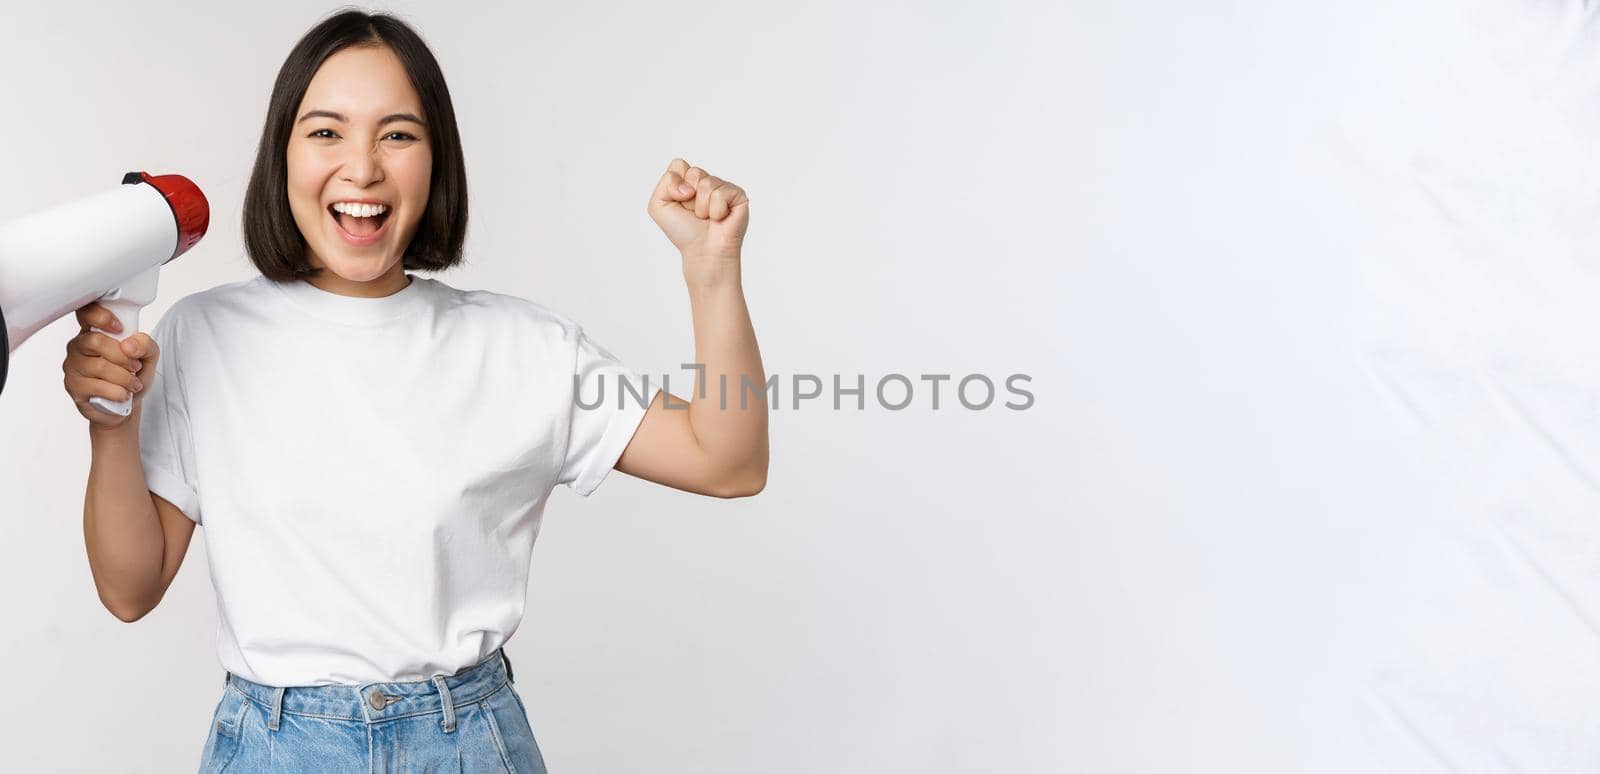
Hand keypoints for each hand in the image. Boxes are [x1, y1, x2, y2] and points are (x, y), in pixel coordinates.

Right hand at [63, 302, 158, 428]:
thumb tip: (129, 345)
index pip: (86, 313)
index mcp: (95, 331)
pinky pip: (97, 386)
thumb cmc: (133, 375)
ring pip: (98, 366)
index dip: (100, 316)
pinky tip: (123, 394)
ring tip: (134, 384)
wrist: (125, 404)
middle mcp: (79, 346)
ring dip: (124, 378)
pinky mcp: (73, 386)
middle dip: (122, 356)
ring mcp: (73, 366)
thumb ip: (145, 344)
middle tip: (136, 366)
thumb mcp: (148, 356)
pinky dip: (117, 392)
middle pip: (95, 341)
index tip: (119, 328)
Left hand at [647, 158, 749, 286]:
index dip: (675, 185)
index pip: (679, 165)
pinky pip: (721, 193)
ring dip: (702, 207)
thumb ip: (665, 183)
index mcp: (690, 181)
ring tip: (707, 218)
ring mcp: (724, 187)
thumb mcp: (659, 205)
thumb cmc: (683, 232)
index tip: (679, 203)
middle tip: (695, 213)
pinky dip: (716, 210)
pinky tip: (720, 219)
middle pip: (694, 172)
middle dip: (689, 196)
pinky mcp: (738, 196)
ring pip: (707, 183)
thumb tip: (690, 185)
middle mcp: (708, 182)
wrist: (702, 252)